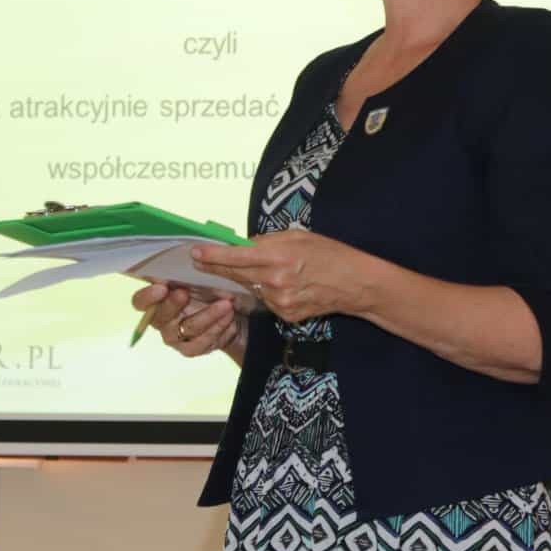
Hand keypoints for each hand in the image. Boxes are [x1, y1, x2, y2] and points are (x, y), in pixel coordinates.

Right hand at [131, 282, 242, 361]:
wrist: (230, 313)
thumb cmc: (206, 289)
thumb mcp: (196, 277)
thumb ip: (184, 271)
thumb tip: (186, 253)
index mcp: (156, 300)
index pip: (140, 302)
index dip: (147, 296)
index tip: (162, 286)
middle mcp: (161, 320)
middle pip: (160, 317)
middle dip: (173, 304)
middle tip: (185, 292)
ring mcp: (175, 337)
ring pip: (187, 328)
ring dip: (208, 314)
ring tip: (226, 303)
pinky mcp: (190, 349)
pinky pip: (203, 341)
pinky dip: (218, 327)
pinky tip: (229, 316)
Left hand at [190, 229, 369, 323]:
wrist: (354, 283)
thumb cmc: (329, 254)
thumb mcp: (298, 236)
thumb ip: (267, 242)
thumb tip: (242, 246)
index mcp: (278, 256)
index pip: (235, 256)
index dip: (212, 255)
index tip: (195, 252)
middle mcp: (275, 281)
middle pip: (235, 274)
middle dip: (216, 267)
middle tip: (199, 261)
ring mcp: (279, 301)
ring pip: (250, 288)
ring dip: (246, 279)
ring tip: (252, 270)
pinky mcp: (285, 314)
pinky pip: (265, 301)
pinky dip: (265, 292)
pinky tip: (278, 285)